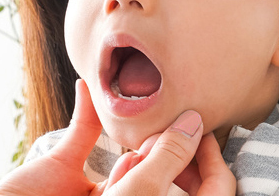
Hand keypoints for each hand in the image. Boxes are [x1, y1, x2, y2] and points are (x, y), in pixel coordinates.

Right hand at [0, 79, 234, 195]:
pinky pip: (82, 130)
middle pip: (167, 167)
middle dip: (168, 145)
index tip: (201, 130)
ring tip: (133, 135)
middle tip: (165, 127)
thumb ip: (166, 160)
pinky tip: (84, 91)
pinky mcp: (66, 170)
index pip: (207, 190)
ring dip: (135, 135)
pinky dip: (85, 108)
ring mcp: (100, 188)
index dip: (212, 160)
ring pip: (129, 151)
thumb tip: (196, 124)